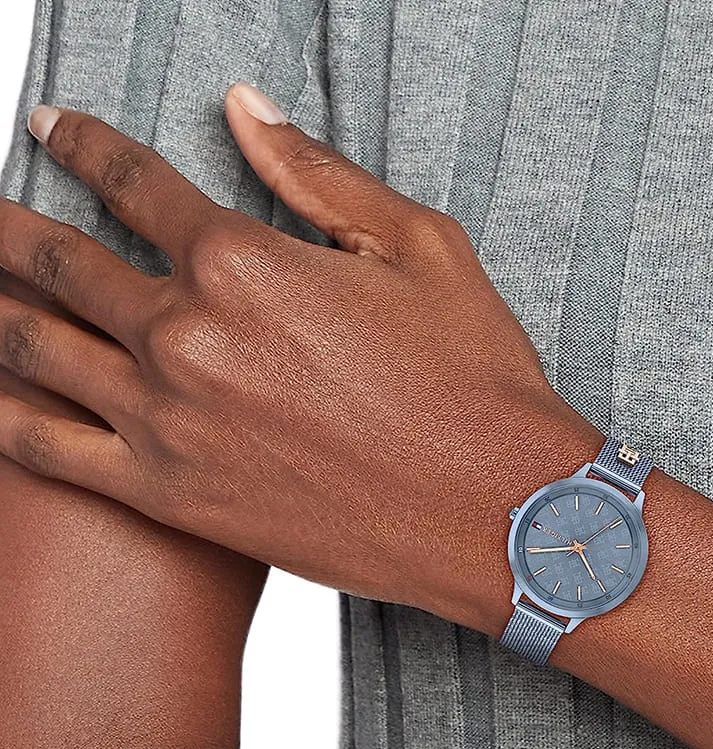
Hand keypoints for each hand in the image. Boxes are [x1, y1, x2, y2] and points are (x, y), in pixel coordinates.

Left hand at [0, 84, 598, 620]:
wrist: (499, 511)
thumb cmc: (474, 386)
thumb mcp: (419, 250)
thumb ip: (317, 175)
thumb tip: (245, 109)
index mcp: (244, 261)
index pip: (130, 179)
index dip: (81, 143)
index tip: (52, 129)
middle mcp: (186, 335)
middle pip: (56, 258)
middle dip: (5, 223)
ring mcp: (167, 421)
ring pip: (33, 344)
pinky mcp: (172, 497)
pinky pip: (45, 450)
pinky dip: (2, 412)